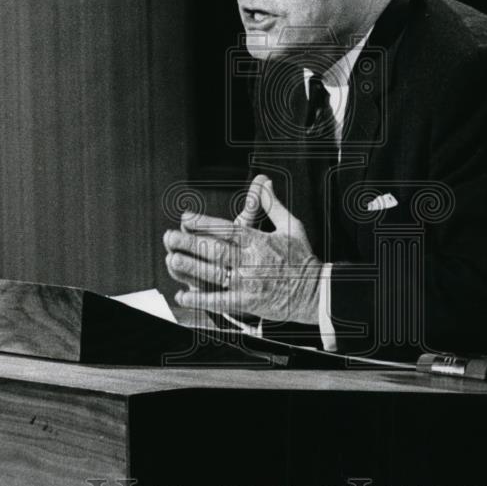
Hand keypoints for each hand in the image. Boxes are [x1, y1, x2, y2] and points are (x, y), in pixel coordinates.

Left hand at [163, 175, 322, 324]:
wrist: (316, 292)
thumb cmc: (303, 258)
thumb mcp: (291, 226)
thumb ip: (273, 204)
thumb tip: (264, 182)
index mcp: (260, 241)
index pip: (228, 229)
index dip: (205, 223)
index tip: (186, 217)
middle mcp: (252, 261)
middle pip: (216, 249)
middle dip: (190, 243)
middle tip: (170, 236)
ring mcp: (248, 283)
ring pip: (214, 273)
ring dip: (191, 267)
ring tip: (172, 259)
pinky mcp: (248, 302)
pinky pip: (219, 301)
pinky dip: (200, 299)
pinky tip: (183, 295)